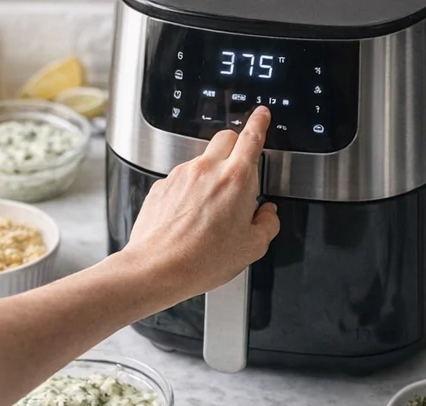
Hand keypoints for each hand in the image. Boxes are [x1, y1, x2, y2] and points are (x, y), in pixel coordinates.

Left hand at [122, 106, 278, 308]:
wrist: (157, 269)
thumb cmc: (201, 260)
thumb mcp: (251, 248)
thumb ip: (268, 224)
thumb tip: (268, 214)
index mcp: (236, 178)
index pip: (252, 137)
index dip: (259, 123)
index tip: (261, 116)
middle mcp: (207, 169)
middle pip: (225, 138)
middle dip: (234, 147)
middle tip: (236, 172)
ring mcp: (181, 175)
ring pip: (200, 160)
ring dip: (208, 173)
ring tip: (207, 208)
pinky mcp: (161, 186)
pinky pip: (179, 179)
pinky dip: (186, 191)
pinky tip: (186, 217)